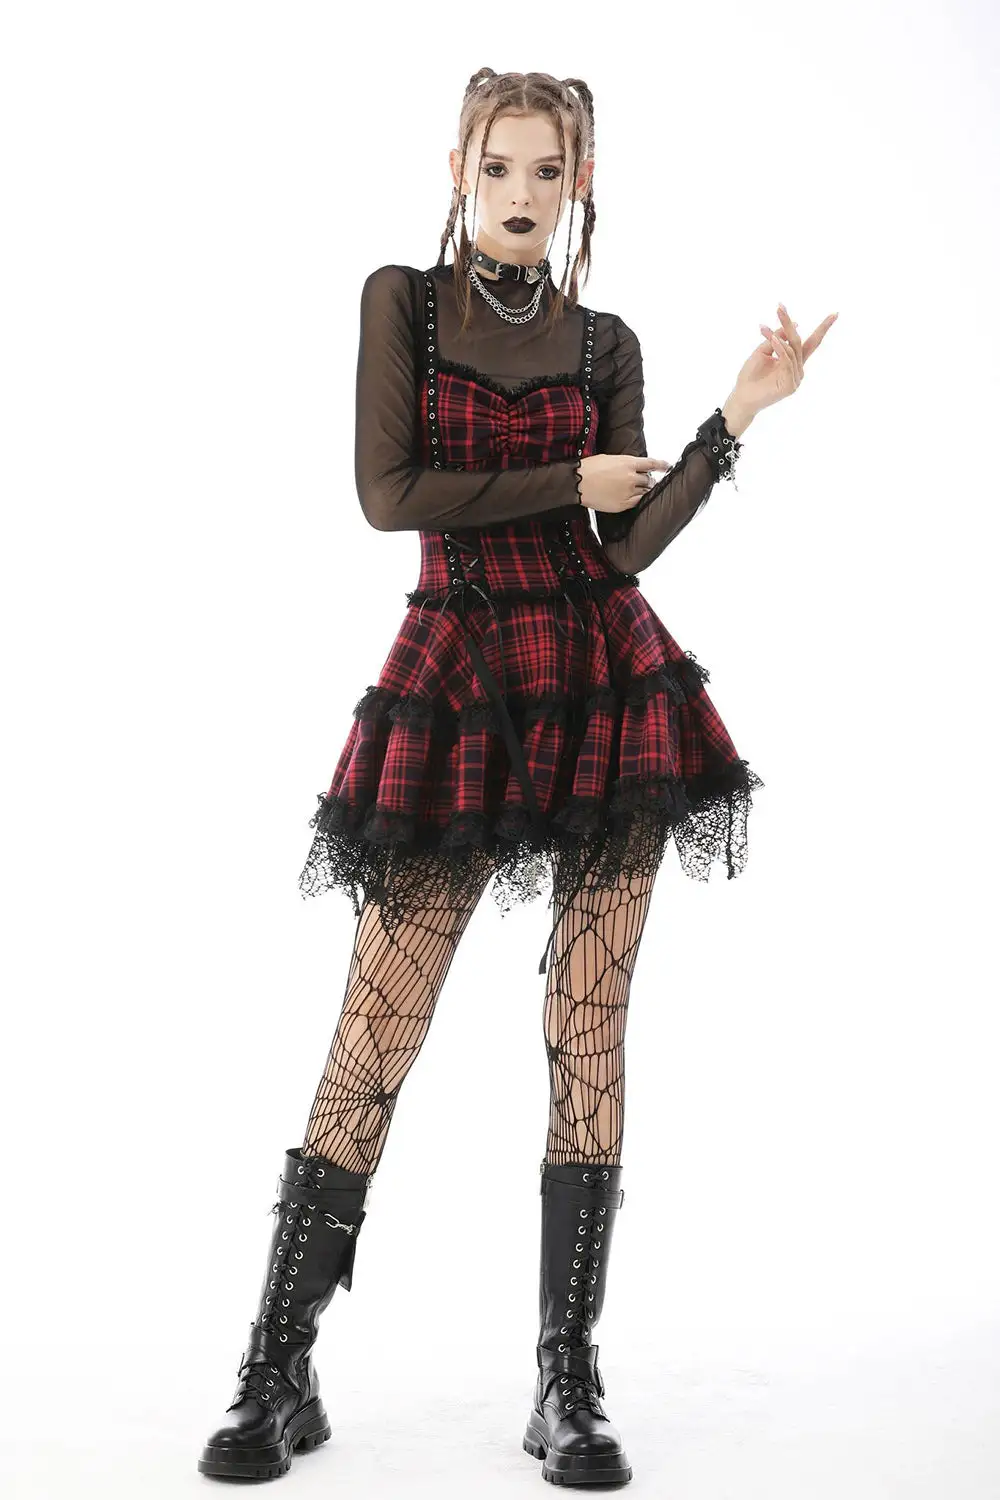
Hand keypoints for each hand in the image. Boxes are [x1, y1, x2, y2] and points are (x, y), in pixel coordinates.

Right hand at [577, 453, 672, 512]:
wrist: (578, 483)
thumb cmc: (589, 468)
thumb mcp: (609, 459)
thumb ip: (624, 463)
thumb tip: (633, 467)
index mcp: (628, 463)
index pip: (651, 463)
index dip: (661, 465)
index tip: (667, 466)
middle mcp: (631, 477)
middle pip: (648, 479)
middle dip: (647, 479)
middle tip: (643, 481)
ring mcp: (628, 492)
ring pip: (644, 491)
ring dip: (643, 489)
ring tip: (635, 489)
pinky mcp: (623, 504)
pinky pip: (637, 502)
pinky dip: (638, 498)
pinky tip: (634, 497)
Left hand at [730, 303, 837, 418]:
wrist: (741, 396)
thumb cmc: (750, 375)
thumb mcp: (763, 351)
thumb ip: (776, 338)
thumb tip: (794, 324)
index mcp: (793, 361)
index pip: (811, 343)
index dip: (823, 328)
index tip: (835, 314)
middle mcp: (798, 369)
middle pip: (798, 342)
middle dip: (789, 324)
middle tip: (780, 307)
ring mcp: (795, 378)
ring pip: (791, 351)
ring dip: (778, 338)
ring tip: (764, 329)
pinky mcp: (790, 385)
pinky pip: (788, 362)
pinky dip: (781, 349)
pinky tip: (773, 341)